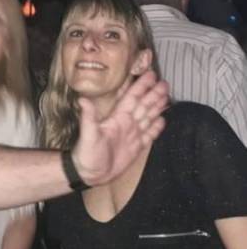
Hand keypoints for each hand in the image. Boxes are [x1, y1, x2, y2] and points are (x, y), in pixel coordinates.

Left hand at [72, 70, 167, 185]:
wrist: (89, 173)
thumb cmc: (86, 153)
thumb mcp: (88, 134)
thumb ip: (88, 116)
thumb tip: (82, 99)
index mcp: (117, 118)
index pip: (131, 98)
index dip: (141, 86)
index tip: (150, 74)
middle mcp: (126, 124)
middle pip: (143, 105)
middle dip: (154, 94)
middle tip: (165, 83)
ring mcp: (132, 135)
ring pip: (148, 117)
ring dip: (157, 107)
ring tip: (167, 97)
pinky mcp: (136, 147)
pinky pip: (149, 135)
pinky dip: (157, 128)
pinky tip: (163, 120)